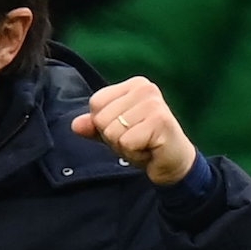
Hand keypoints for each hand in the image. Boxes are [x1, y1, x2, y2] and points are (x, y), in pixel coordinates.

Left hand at [70, 75, 196, 184]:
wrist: (174, 164)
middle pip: (102, 119)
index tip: (128, 130)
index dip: (104, 125)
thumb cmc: (145, 144)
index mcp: (134, 85)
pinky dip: (135, 154)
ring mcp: (154, 104)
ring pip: (112, 132)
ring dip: (125, 148)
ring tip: (144, 145)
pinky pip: (126, 143)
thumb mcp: (115, 133)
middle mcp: (145, 89)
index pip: (96, 103)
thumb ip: (94, 126)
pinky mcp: (160, 122)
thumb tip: (75, 125)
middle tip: (137, 140)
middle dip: (114, 139)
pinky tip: (150, 150)